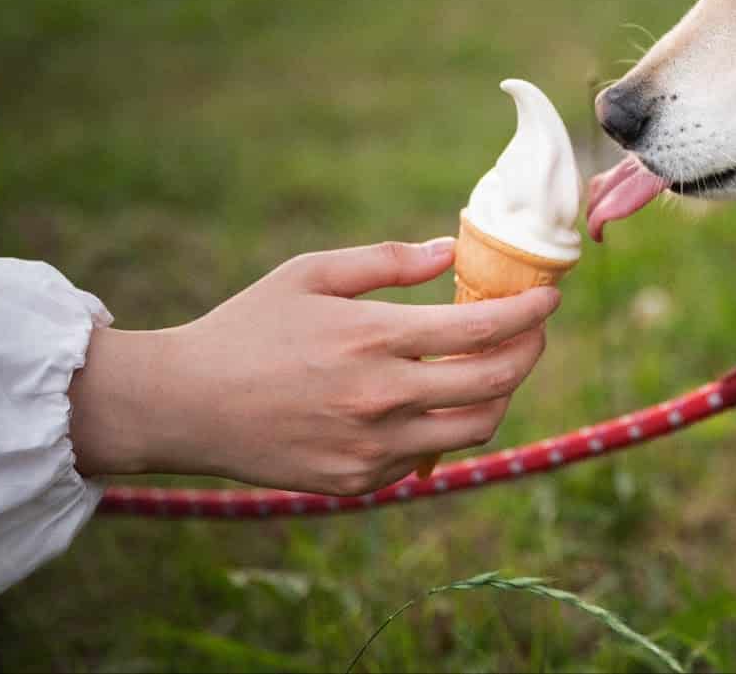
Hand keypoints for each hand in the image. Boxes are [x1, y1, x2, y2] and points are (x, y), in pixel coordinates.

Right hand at [68, 238, 558, 494]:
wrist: (185, 406)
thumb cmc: (249, 328)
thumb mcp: (312, 274)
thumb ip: (387, 262)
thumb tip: (452, 251)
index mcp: (373, 338)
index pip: (483, 329)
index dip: (529, 313)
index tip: (550, 298)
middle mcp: (381, 398)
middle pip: (496, 383)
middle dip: (530, 352)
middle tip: (535, 332)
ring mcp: (372, 448)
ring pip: (475, 428)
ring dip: (500, 396)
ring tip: (495, 366)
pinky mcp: (359, 482)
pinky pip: (429, 457)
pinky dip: (447, 428)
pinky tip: (436, 399)